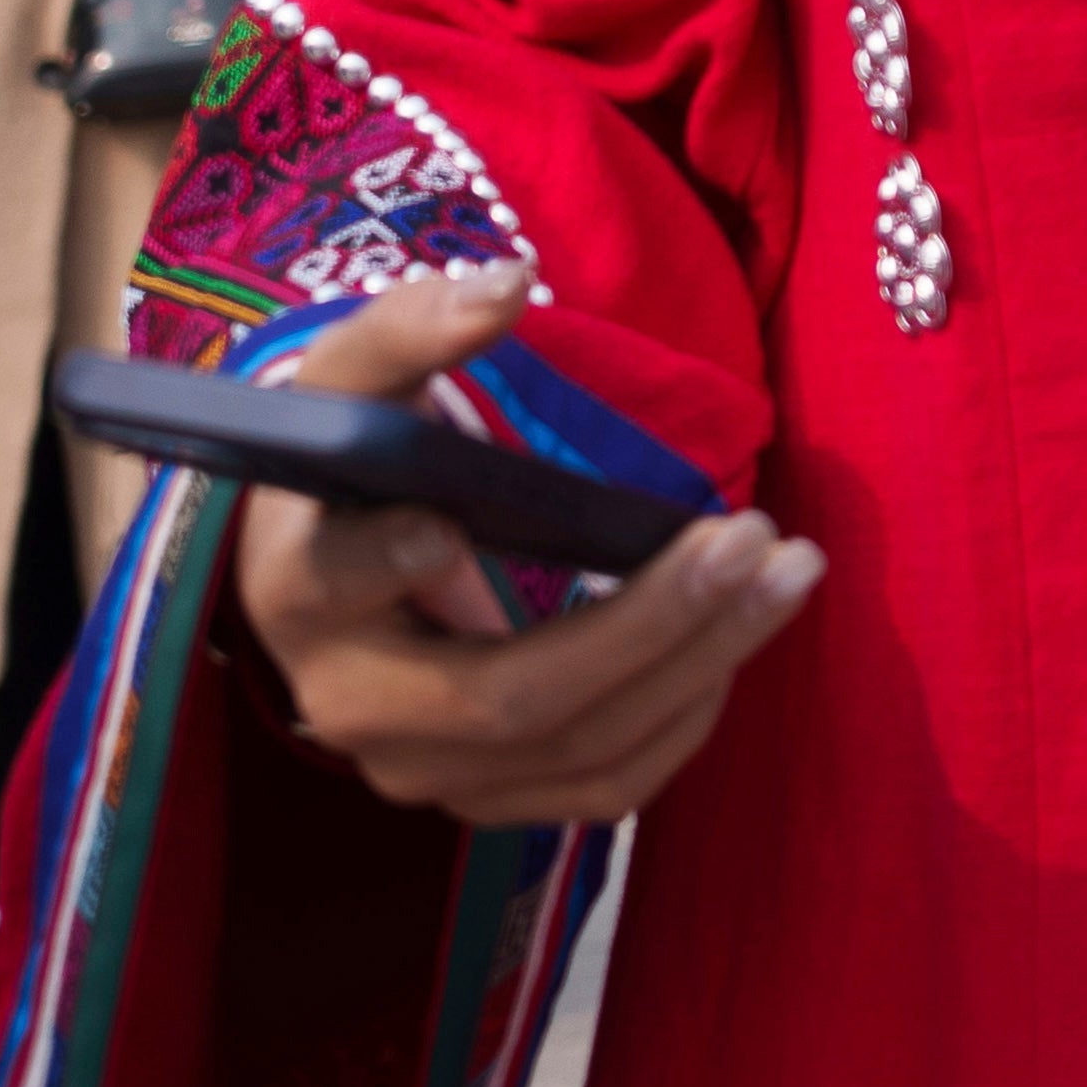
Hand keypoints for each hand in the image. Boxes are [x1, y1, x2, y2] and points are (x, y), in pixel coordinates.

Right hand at [230, 270, 816, 827]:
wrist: (333, 571)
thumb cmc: (351, 458)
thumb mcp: (355, 377)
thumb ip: (416, 324)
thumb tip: (506, 286)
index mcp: (299, 589)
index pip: (331, 586)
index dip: (387, 563)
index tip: (449, 524)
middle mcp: (351, 706)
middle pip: (510, 697)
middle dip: (650, 623)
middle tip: (757, 538)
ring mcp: (422, 772)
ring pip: (577, 752)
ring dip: (701, 666)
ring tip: (786, 576)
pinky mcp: (487, 800)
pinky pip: (603, 789)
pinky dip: (683, 717)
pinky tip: (735, 640)